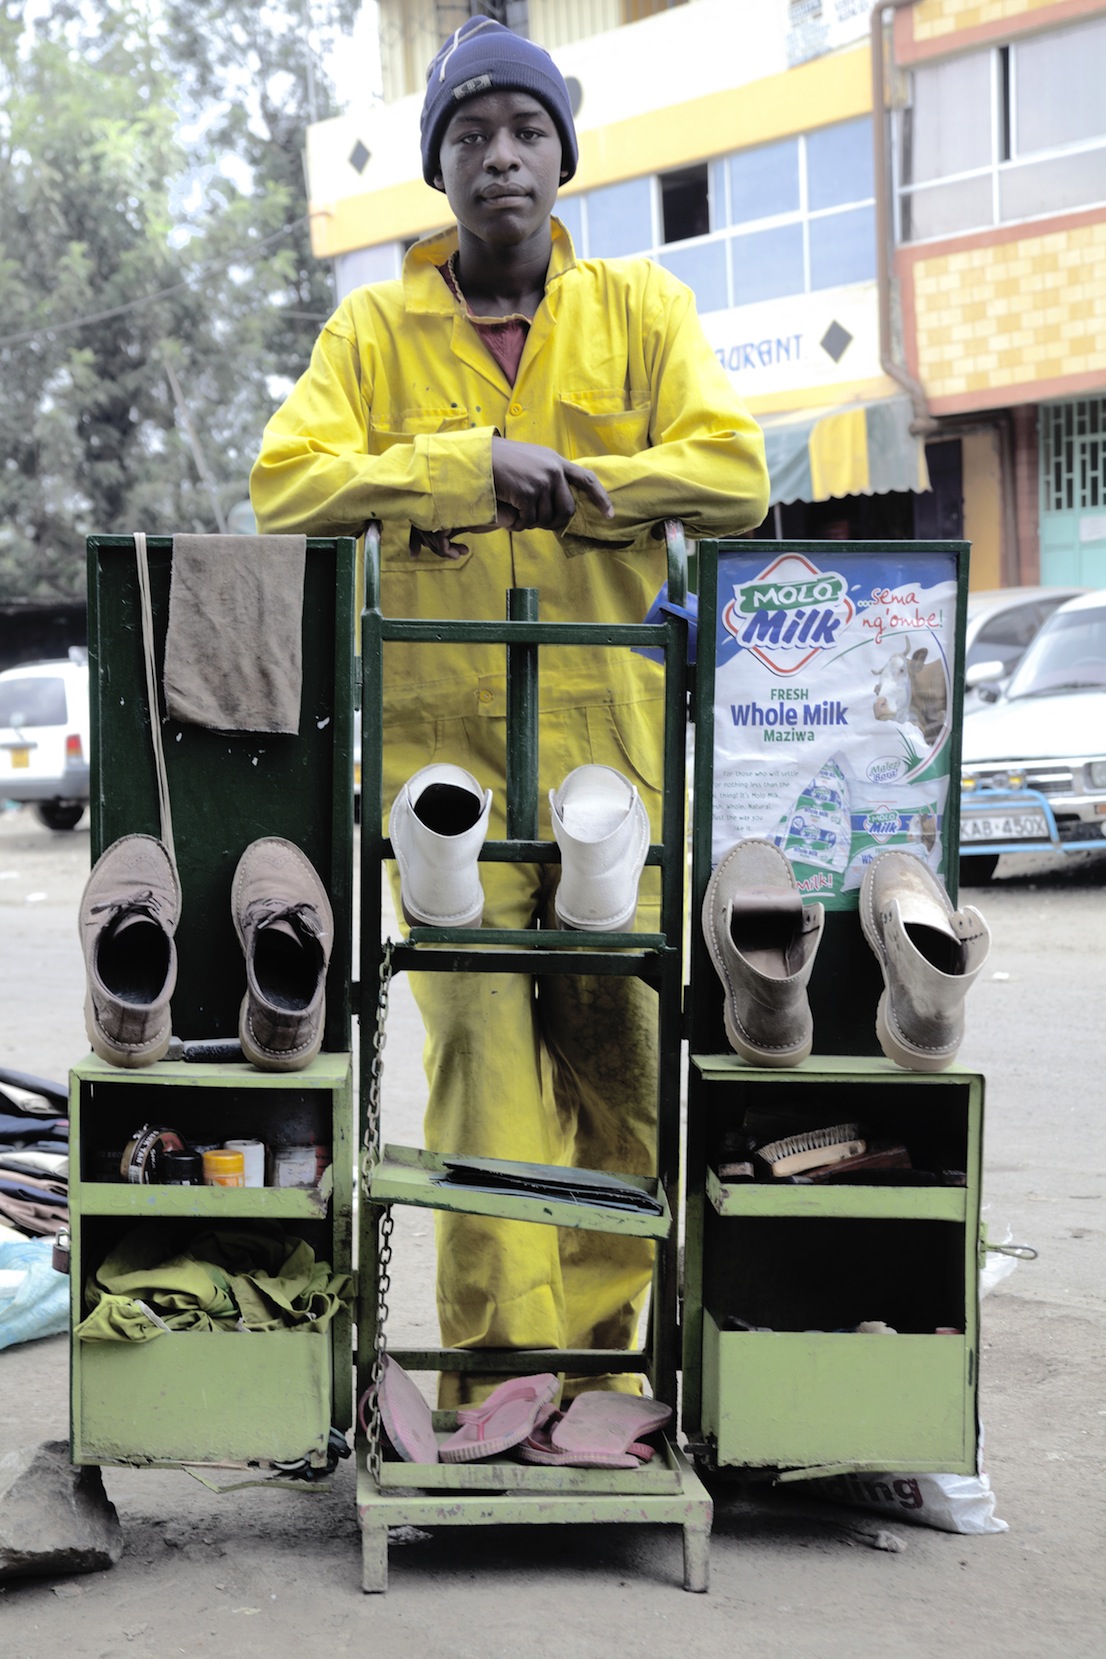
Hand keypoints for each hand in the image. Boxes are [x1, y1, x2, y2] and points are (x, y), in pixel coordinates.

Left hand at [408, 508, 506, 558]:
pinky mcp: (454, 516)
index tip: (415, 553)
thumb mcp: (462, 521)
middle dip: (427, 546)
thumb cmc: (487, 513)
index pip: (417, 517)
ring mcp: (445, 507)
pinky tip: (461, 552)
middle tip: (447, 554)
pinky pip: (439, 538)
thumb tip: (428, 543)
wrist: (508, 509)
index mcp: (440, 500)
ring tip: (457, 554)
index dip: (414, 537)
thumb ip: (446, 529)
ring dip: (442, 550)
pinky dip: (447, 550)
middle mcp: (439, 502)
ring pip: (428, 534)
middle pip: (419, 527)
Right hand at [490, 437, 612, 531]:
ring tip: (518, 516)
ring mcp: (542, 481)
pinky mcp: (528, 492)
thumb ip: (550, 476)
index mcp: (557, 462)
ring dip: (532, 523)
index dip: (601, 498)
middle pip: (567, 509)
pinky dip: (520, 525)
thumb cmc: (504, 462)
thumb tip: (562, 505)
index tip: (610, 515)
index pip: (587, 480)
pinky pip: (530, 521)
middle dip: (555, 522)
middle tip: (539, 523)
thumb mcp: (534, 461)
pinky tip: (511, 518)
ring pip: (547, 518)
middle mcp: (554, 470)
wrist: (481, 457)